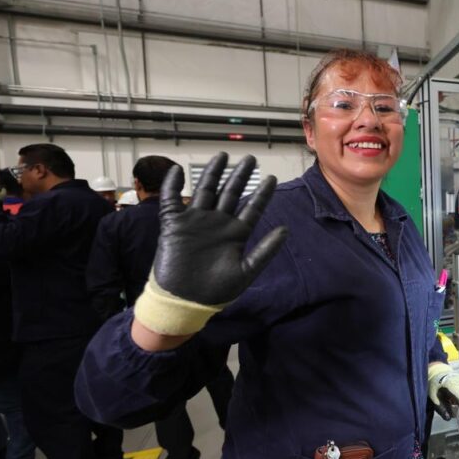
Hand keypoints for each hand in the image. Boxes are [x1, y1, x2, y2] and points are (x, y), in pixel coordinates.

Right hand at [133, 153, 287, 335]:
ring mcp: (196, 222)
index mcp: (236, 233)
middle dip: (240, 176)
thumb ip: (265, 251)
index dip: (262, 193)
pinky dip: (173, 185)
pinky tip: (179, 171)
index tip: (272, 178)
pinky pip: (172, 201)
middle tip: (250, 159)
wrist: (185, 302)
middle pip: (230, 193)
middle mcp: (218, 223)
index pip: (252, 208)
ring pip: (205, 190)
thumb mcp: (246, 271)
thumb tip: (286, 230)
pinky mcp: (174, 225)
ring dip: (212, 173)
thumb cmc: (216, 291)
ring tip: (222, 156)